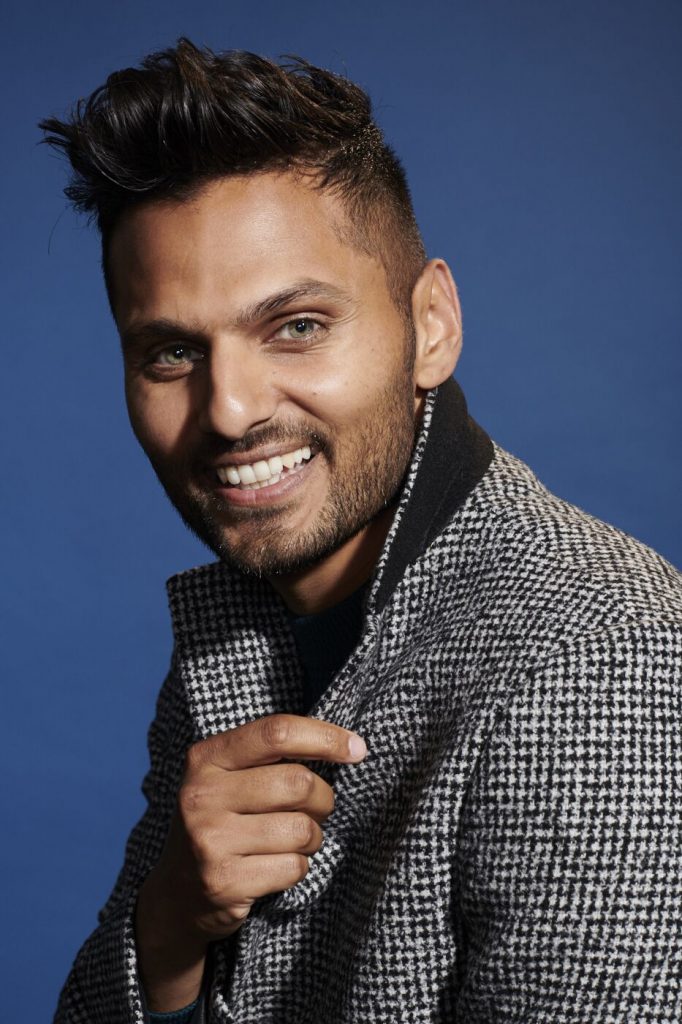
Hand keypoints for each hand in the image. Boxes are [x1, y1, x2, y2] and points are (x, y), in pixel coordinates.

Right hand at [135, 714, 366, 1010]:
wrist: (176, 894)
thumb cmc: (221, 820)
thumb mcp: (228, 777)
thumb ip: (270, 756)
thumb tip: (349, 746)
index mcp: (205, 758)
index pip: (276, 732)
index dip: (324, 737)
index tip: (357, 748)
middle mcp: (201, 796)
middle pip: (298, 783)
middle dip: (323, 798)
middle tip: (317, 809)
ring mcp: (209, 841)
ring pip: (302, 829)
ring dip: (313, 837)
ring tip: (294, 839)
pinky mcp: (224, 883)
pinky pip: (294, 867)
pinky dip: (298, 867)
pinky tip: (275, 866)